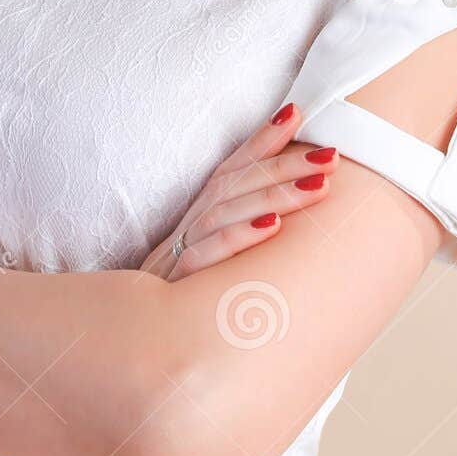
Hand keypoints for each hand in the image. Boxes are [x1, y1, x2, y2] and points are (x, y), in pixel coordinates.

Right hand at [139, 104, 337, 281]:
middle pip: (236, 184)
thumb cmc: (180, 298)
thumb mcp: (208, 260)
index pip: (232, 168)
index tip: (298, 113)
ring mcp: (179, 252)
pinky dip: (238, 238)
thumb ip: (241, 230)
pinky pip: (205, 255)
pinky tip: (271, 228)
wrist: (125, 341)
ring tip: (317, 187)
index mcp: (198, 217)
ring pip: (226, 212)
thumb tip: (288, 218)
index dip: (262, 139)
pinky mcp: (173, 282)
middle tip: (331, 155)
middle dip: (286, 166)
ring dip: (273, 196)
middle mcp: (189, 227)